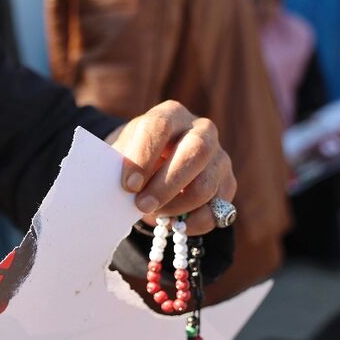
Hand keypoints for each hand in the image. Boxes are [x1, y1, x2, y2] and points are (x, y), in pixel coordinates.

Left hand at [108, 100, 236, 234]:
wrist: (157, 164)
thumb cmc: (136, 158)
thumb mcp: (123, 154)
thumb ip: (119, 168)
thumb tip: (113, 196)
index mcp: (170, 114)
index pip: (159, 127)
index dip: (143, 156)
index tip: (128, 185)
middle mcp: (201, 130)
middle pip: (195, 151)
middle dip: (166, 184)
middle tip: (142, 205)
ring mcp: (219, 156)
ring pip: (206, 184)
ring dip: (177, 206)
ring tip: (154, 213)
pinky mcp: (227, 183)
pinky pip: (217, 209)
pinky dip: (193, 223)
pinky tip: (172, 224)